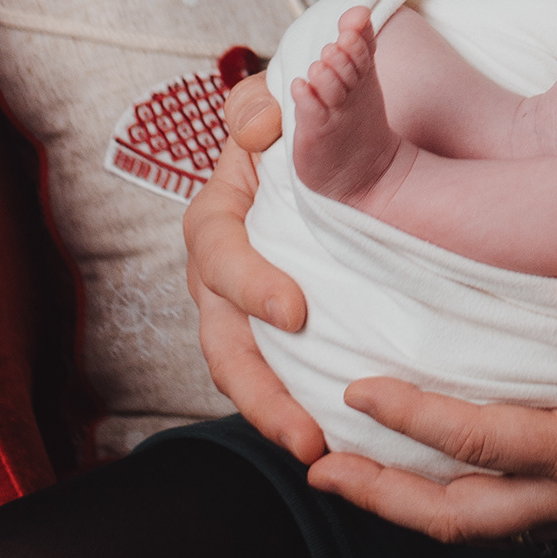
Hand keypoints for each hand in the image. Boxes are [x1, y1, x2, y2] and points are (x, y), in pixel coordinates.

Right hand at [181, 74, 325, 464]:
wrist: (304, 156)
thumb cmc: (286, 130)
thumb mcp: (270, 105)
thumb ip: (259, 106)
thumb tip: (261, 129)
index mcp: (217, 219)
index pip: (219, 253)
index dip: (250, 285)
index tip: (295, 312)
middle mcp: (218, 277)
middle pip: (223, 344)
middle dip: (260, 393)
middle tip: (305, 432)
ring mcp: (240, 314)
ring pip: (245, 375)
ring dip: (277, 417)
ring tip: (319, 452)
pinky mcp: (272, 335)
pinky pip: (278, 376)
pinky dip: (299, 408)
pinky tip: (339, 439)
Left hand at [306, 274, 556, 544]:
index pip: (484, 442)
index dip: (416, 417)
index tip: (360, 386)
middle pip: (456, 514)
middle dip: (380, 492)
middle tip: (314, 463)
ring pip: (474, 526)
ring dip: (406, 504)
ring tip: (347, 474)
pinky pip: (502, 520)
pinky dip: (451, 503)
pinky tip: (430, 477)